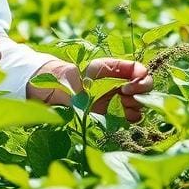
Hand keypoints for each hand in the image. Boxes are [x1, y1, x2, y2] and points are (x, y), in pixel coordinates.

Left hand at [26, 57, 153, 122]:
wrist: (46, 91)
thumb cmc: (57, 80)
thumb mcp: (65, 81)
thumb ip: (76, 91)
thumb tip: (86, 101)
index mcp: (109, 68)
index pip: (136, 68)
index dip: (140, 76)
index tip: (129, 87)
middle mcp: (116, 82)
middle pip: (143, 85)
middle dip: (141, 92)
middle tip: (126, 99)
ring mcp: (115, 98)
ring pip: (138, 101)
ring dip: (136, 107)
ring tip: (123, 110)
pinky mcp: (112, 114)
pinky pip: (130, 116)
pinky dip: (131, 118)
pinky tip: (122, 119)